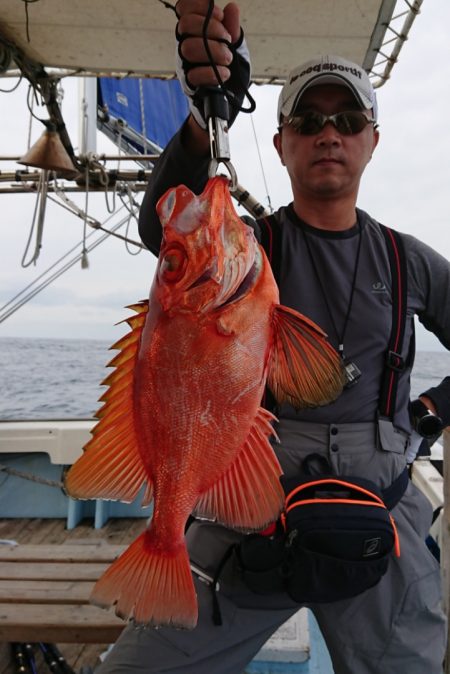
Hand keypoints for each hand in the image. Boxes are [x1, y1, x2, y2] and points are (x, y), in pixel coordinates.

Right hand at [175, 1, 249, 128]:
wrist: (228, 100)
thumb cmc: (229, 69)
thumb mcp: (236, 47)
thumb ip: (232, 28)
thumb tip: (231, 8)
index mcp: (195, 30)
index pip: (185, 7)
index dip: (200, 6)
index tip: (220, 16)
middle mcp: (186, 43)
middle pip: (186, 24)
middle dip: (211, 29)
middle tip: (227, 40)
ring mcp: (185, 63)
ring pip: (188, 48)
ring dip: (213, 51)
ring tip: (228, 59)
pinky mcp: (189, 83)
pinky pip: (193, 74)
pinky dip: (212, 73)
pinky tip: (224, 73)